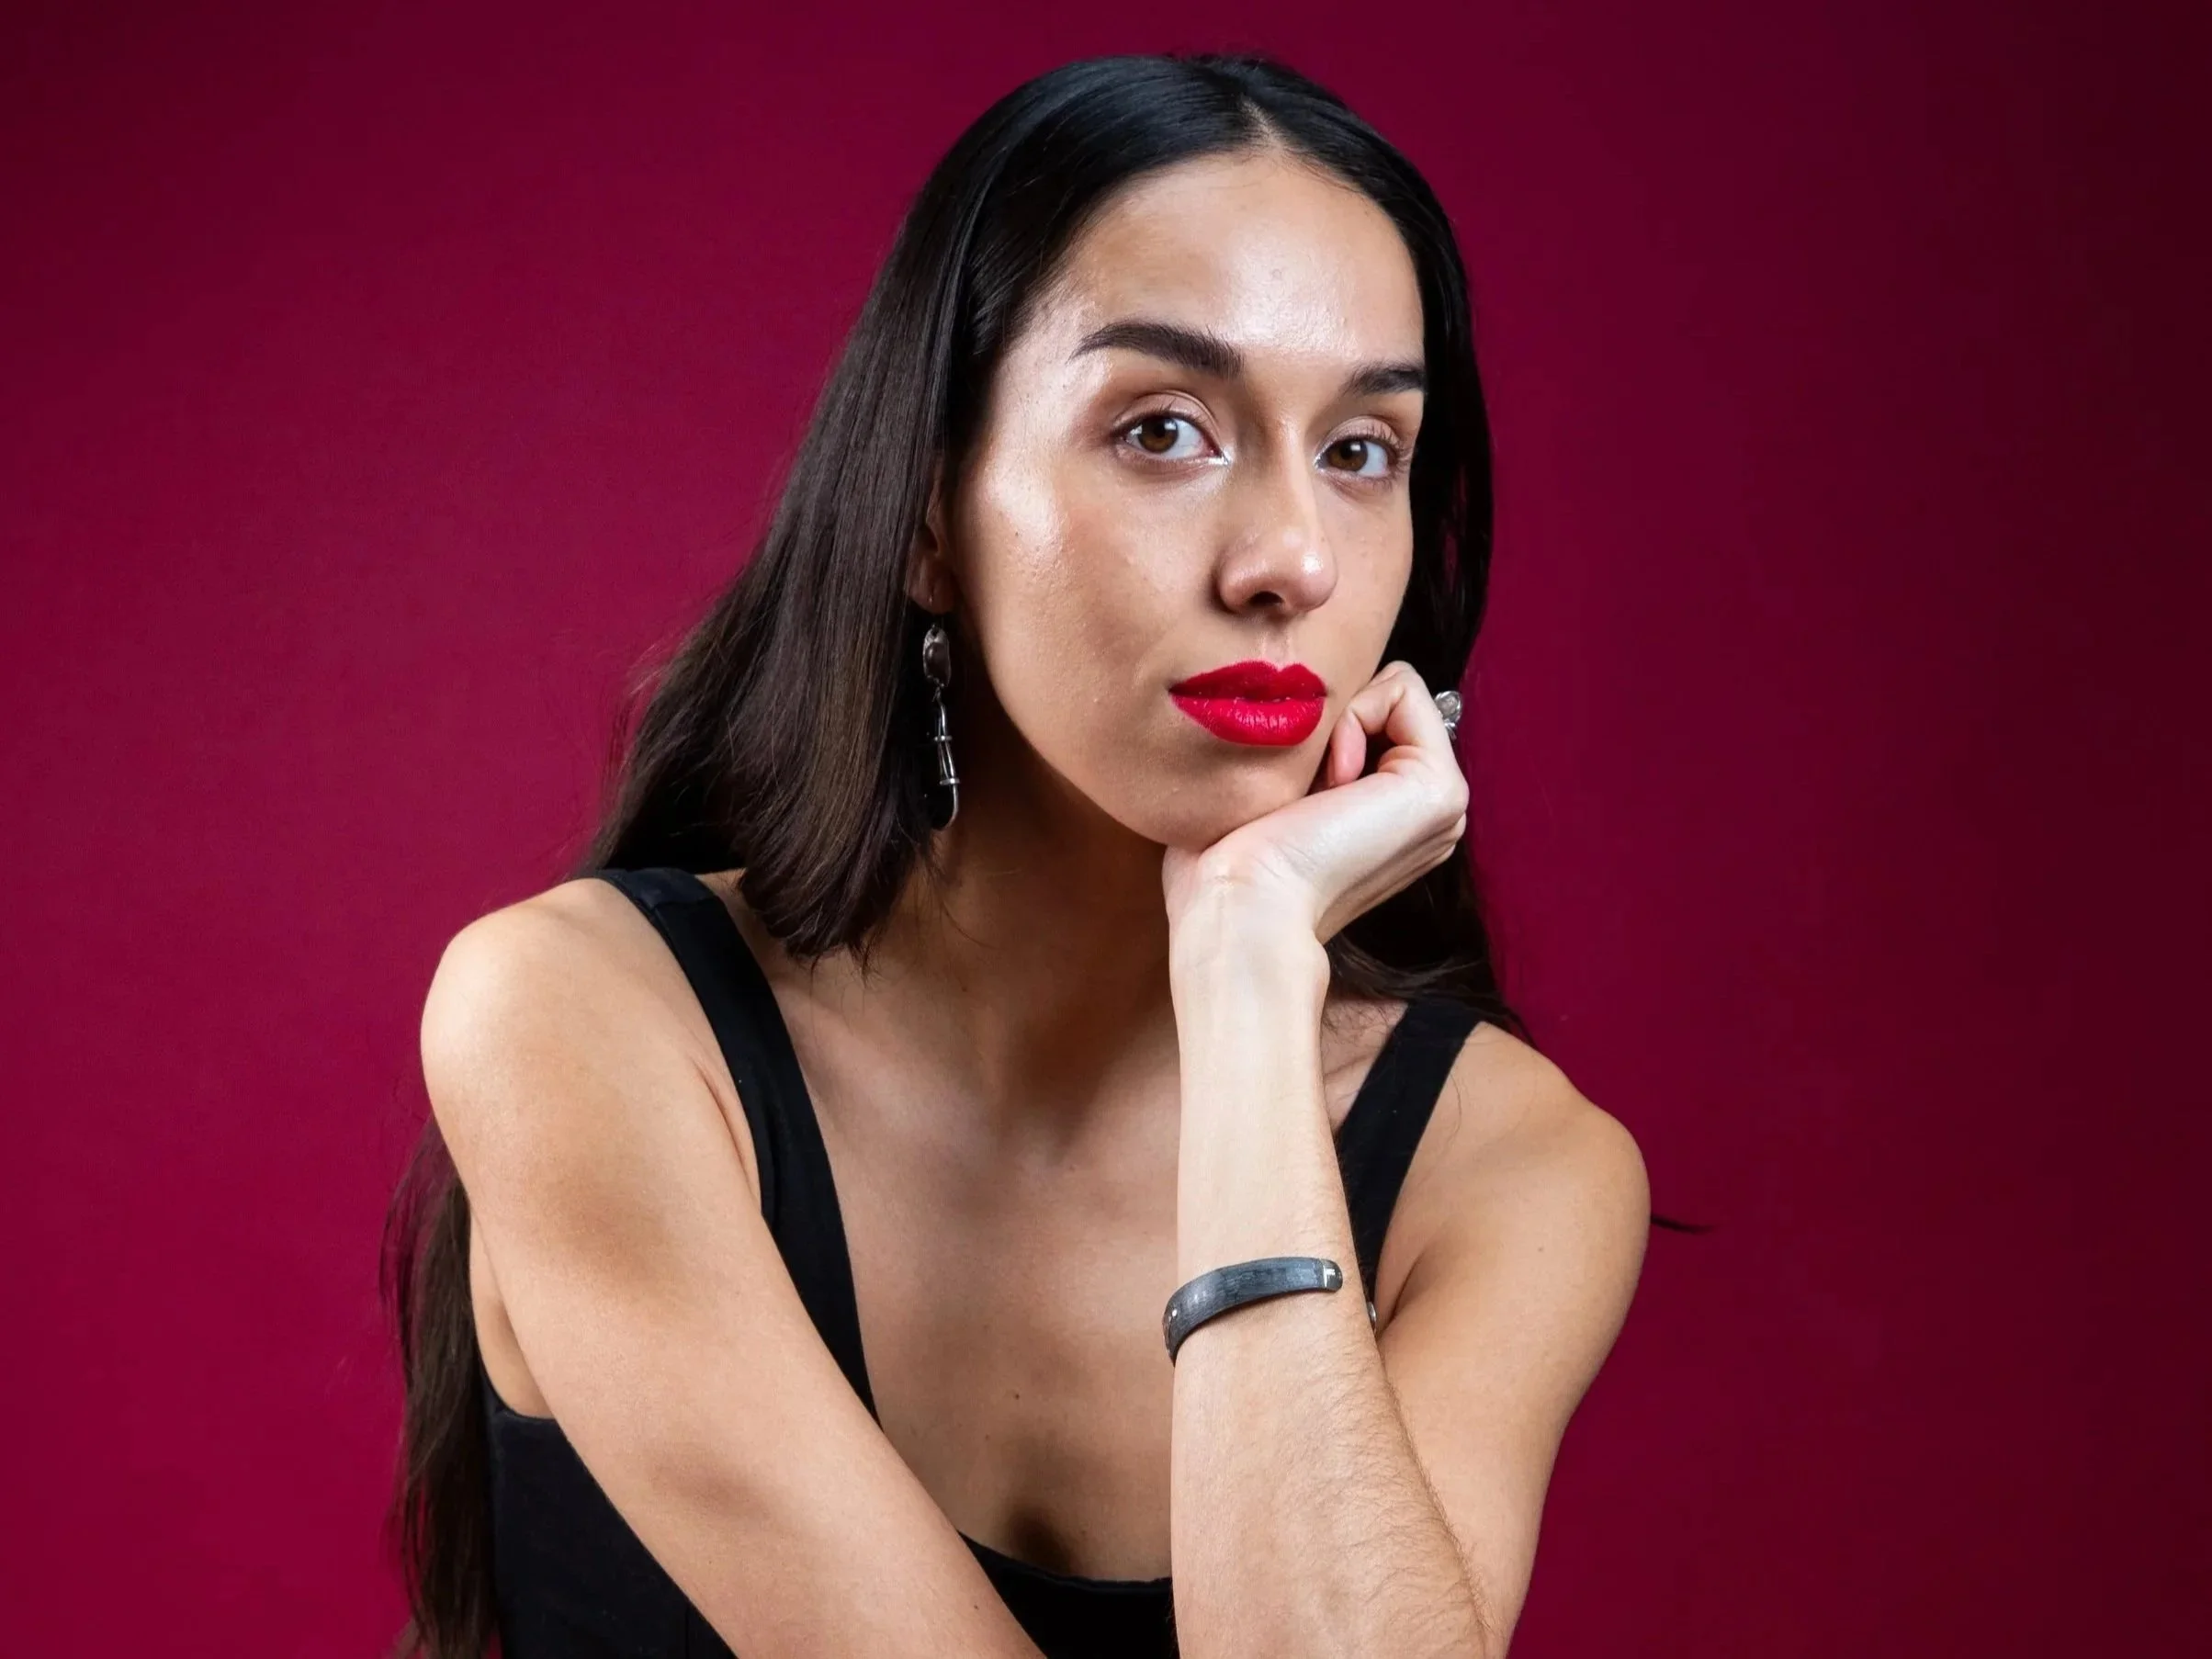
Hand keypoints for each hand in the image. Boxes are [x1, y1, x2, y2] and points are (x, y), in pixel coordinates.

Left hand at [1162, 660, 1468, 951]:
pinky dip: (1354, 717)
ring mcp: (1444, 803)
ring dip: (1341, 724)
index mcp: (1397, 817)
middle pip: (1389, 701)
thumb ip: (1312, 750)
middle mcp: (1428, 812)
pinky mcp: (1441, 789)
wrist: (1244, 905)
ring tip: (1317, 792)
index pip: (1378, 715)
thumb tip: (1305, 697)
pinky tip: (1331, 782)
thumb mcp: (1278, 789)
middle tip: (1306, 790)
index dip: (1327, 728)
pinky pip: (1404, 689)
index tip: (1297, 790)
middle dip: (1338, 723)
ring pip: (1397, 693)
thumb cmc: (1235, 860)